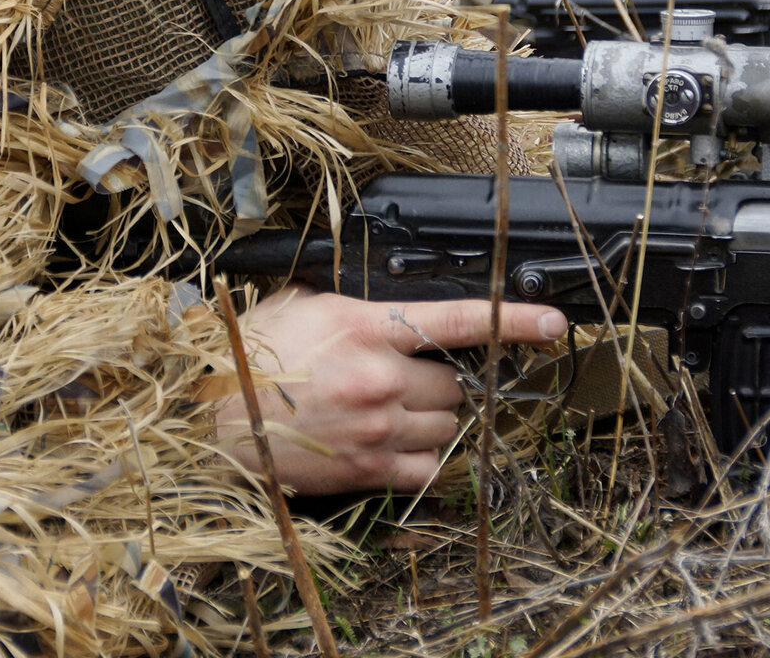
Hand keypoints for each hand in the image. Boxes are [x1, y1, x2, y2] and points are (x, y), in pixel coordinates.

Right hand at [215, 285, 567, 495]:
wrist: (215, 421)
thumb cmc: (252, 358)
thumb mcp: (300, 304)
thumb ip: (349, 300)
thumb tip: (380, 303)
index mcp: (367, 327)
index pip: (460, 320)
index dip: (514, 319)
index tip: (554, 323)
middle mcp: (383, 378)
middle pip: (455, 383)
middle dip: (437, 379)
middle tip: (399, 376)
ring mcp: (380, 427)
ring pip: (447, 423)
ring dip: (429, 416)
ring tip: (387, 409)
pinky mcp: (372, 469)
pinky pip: (428, 467)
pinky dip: (418, 455)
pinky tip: (388, 442)